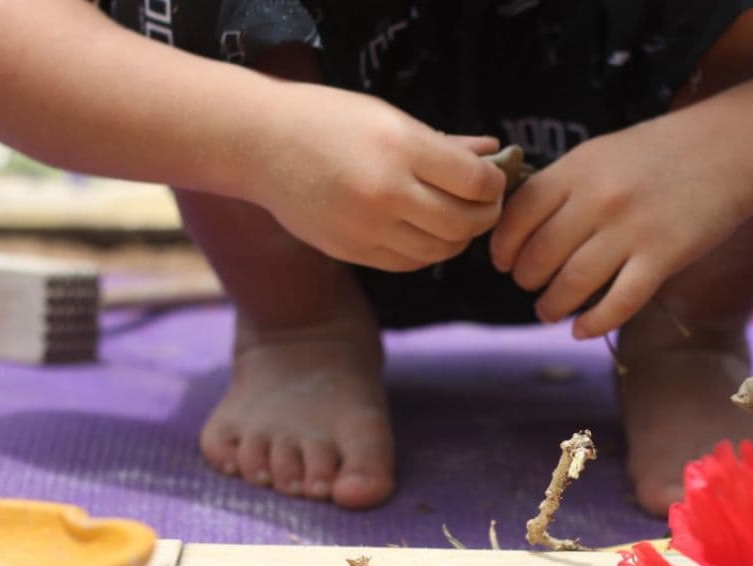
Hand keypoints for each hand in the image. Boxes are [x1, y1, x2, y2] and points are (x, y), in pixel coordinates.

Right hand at [244, 81, 505, 270]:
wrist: (258, 143)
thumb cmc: (326, 119)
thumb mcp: (388, 117)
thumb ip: (444, 142)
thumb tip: (493, 151)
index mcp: (401, 148)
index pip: (476, 182)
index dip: (495, 184)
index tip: (493, 178)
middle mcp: (387, 192)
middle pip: (465, 222)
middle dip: (485, 215)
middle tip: (484, 204)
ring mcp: (368, 227)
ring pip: (441, 249)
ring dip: (459, 237)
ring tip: (455, 217)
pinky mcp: (352, 251)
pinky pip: (409, 262)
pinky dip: (427, 251)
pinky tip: (424, 231)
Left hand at [490, 114, 752, 338]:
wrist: (730, 148)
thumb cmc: (661, 152)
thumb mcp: (602, 153)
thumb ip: (564, 185)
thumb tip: (519, 225)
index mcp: (577, 168)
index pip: (518, 216)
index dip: (503, 246)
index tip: (503, 262)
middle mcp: (599, 199)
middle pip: (539, 255)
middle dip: (526, 280)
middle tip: (529, 288)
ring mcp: (632, 229)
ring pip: (572, 284)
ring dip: (551, 306)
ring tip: (548, 311)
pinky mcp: (664, 257)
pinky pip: (619, 303)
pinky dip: (594, 323)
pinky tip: (582, 330)